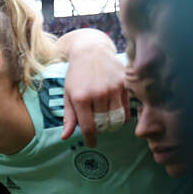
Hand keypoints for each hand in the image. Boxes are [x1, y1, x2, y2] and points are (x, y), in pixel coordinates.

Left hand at [59, 28, 126, 146]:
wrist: (91, 50)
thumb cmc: (77, 74)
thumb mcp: (68, 94)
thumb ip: (69, 117)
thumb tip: (65, 137)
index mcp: (81, 98)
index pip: (89, 127)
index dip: (90, 139)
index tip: (91, 143)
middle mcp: (98, 94)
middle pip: (105, 125)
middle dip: (101, 130)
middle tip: (99, 128)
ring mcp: (113, 88)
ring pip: (118, 118)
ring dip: (113, 124)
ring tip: (108, 121)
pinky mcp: (125, 84)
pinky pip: (127, 108)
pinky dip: (123, 115)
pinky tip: (116, 112)